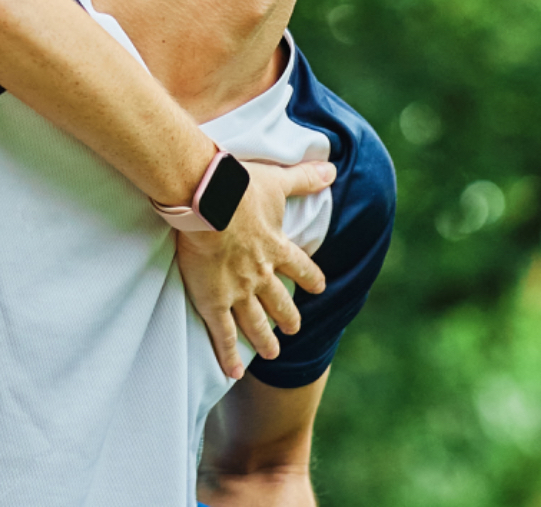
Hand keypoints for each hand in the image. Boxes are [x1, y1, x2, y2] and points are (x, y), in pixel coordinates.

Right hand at [175, 159, 335, 379]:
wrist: (207, 202)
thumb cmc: (239, 187)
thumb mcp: (277, 180)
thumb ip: (305, 177)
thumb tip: (333, 167)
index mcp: (277, 247)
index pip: (301, 267)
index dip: (310, 278)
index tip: (318, 287)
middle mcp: (262, 275)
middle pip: (279, 302)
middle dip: (288, 317)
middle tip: (293, 328)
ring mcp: (238, 292)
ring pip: (256, 322)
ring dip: (266, 339)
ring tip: (272, 352)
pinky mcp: (214, 302)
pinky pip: (224, 335)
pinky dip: (230, 356)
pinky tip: (234, 373)